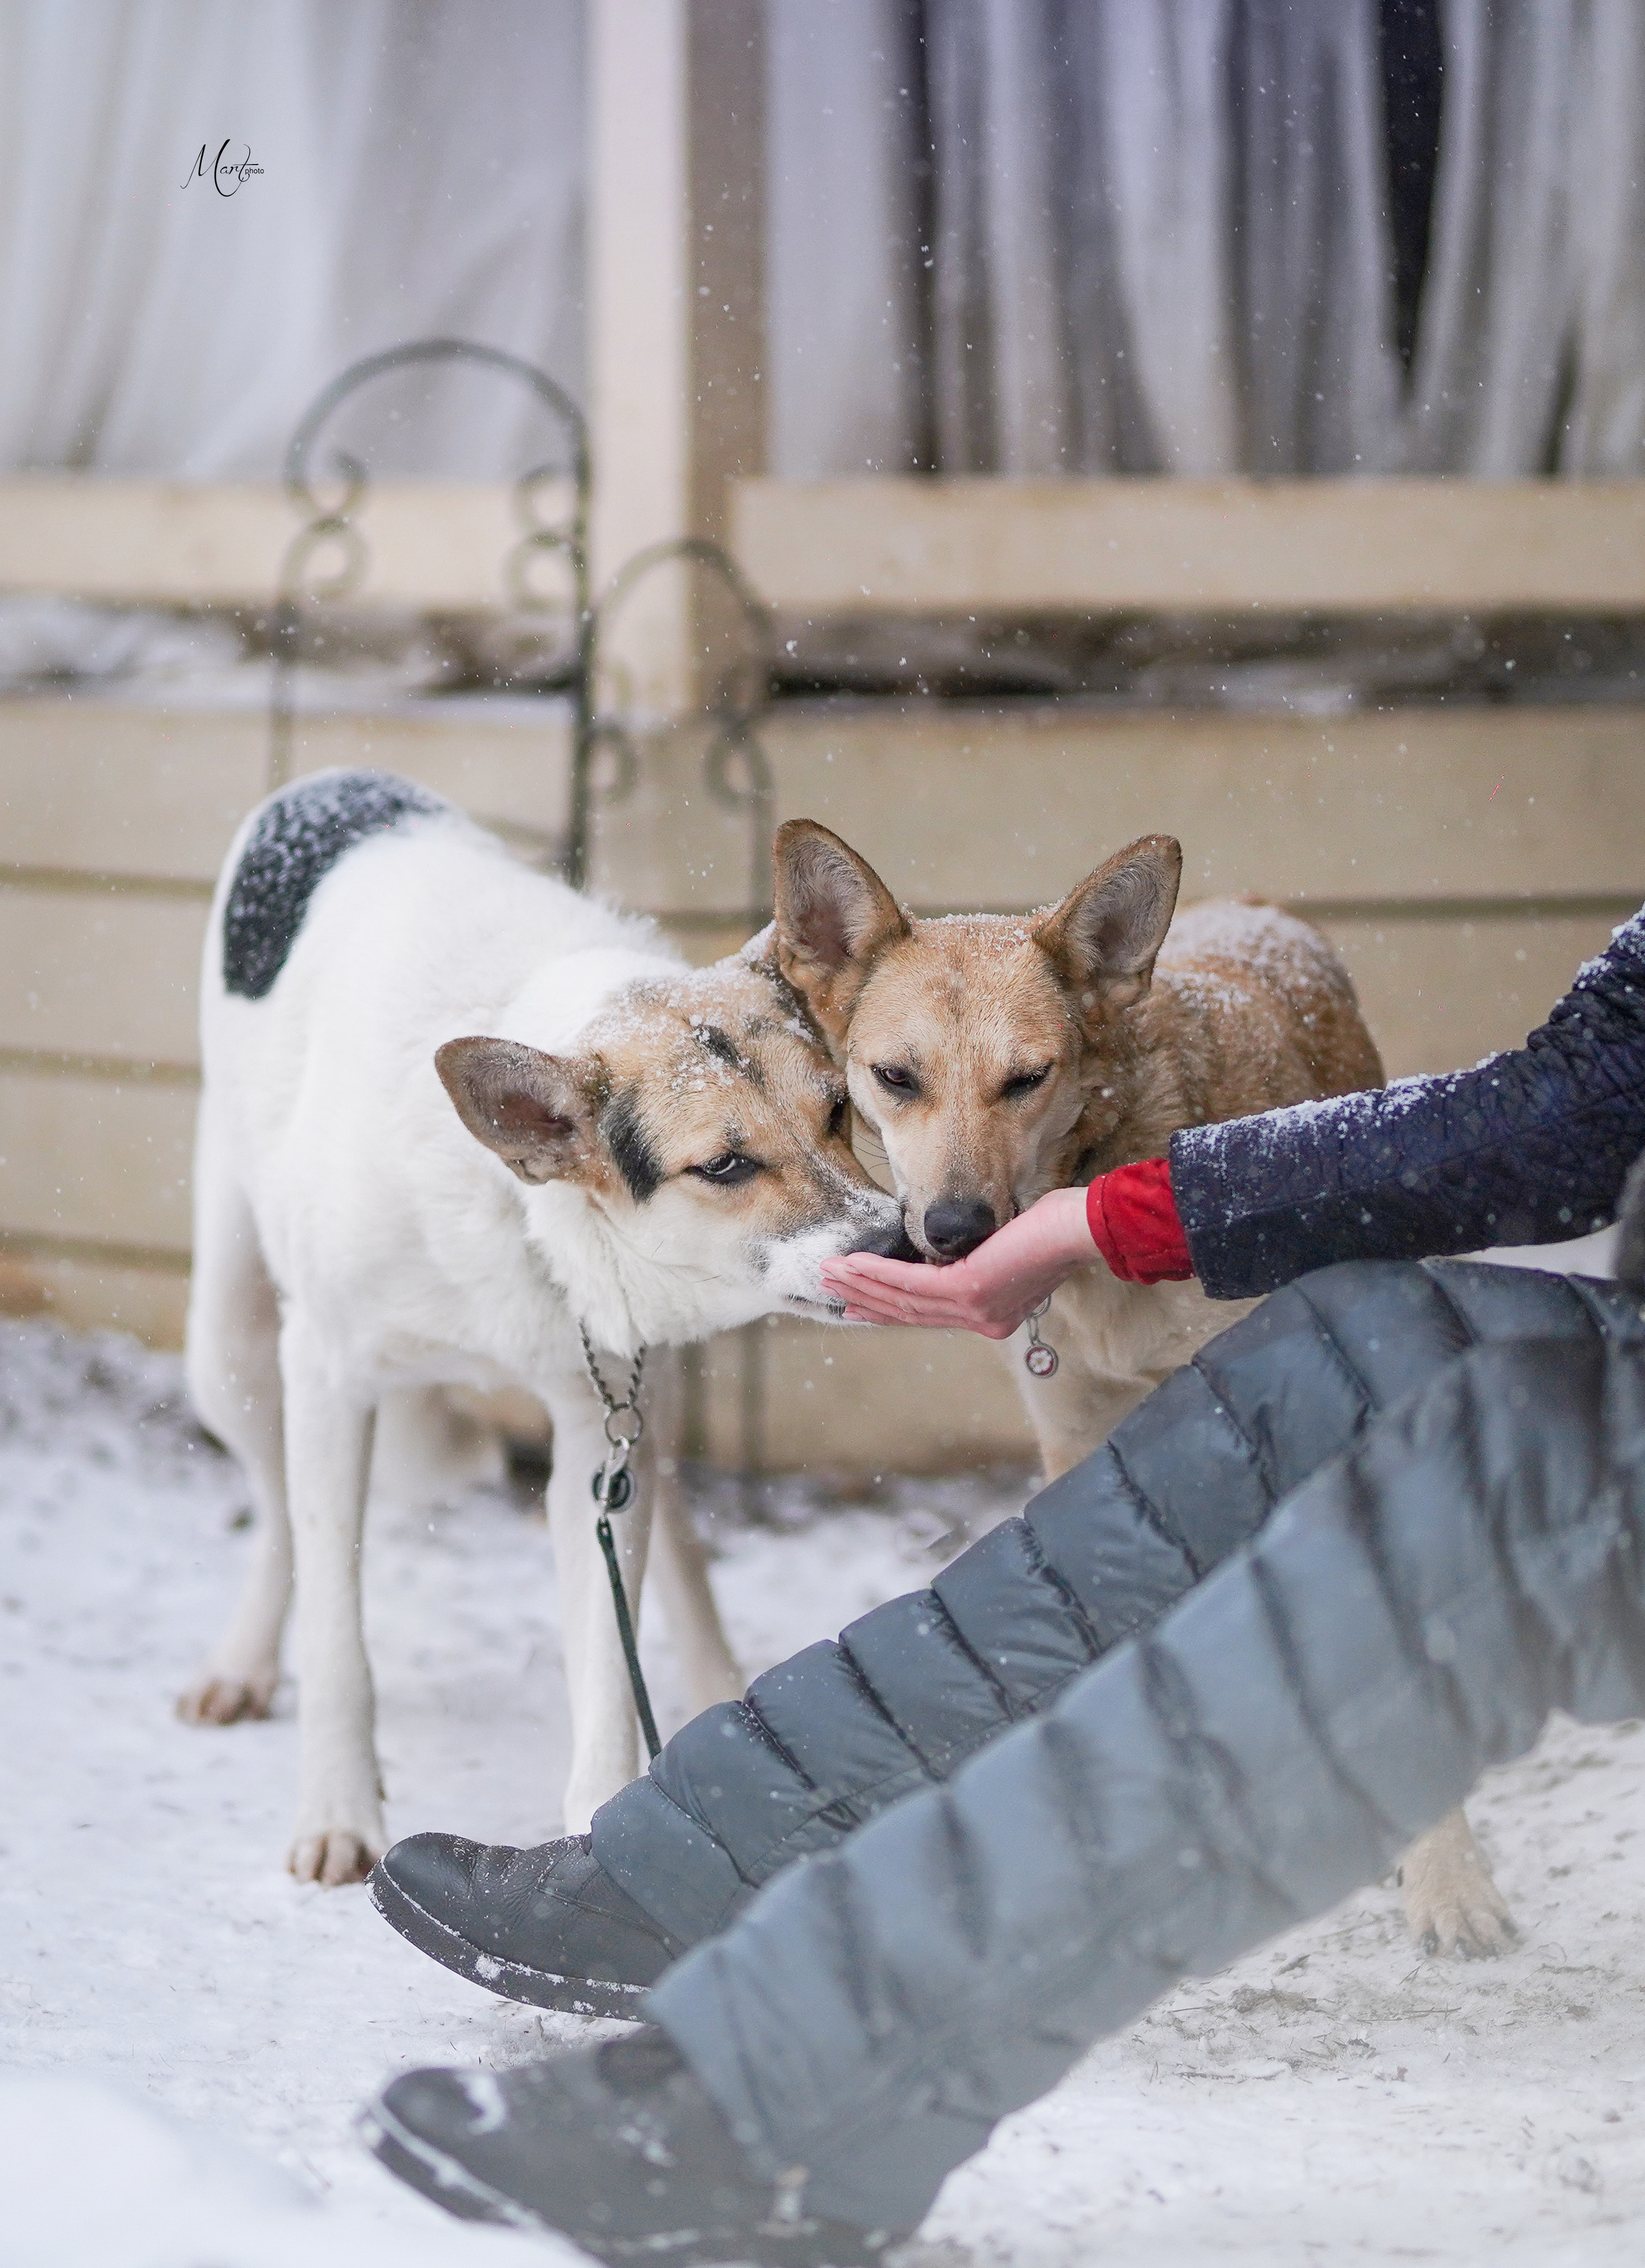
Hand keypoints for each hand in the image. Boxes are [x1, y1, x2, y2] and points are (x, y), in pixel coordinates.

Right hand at [820, 1187, 1097, 1337]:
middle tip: (832, 1289)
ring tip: (831, 1272)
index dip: (889, 1307)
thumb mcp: (1009, 1251)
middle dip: (866, 1298)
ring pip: (904, 1299)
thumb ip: (979, 1261)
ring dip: (862, 1284)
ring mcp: (974, 1309)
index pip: (930, 1314)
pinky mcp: (969, 1289)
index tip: (859, 1303)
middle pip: (909, 1312)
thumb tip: (954, 1254)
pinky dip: (879, 1272)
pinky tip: (855, 1263)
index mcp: (990, 1316)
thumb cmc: (1055, 1230)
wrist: (1081, 1229)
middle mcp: (981, 1320)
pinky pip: (912, 1283)